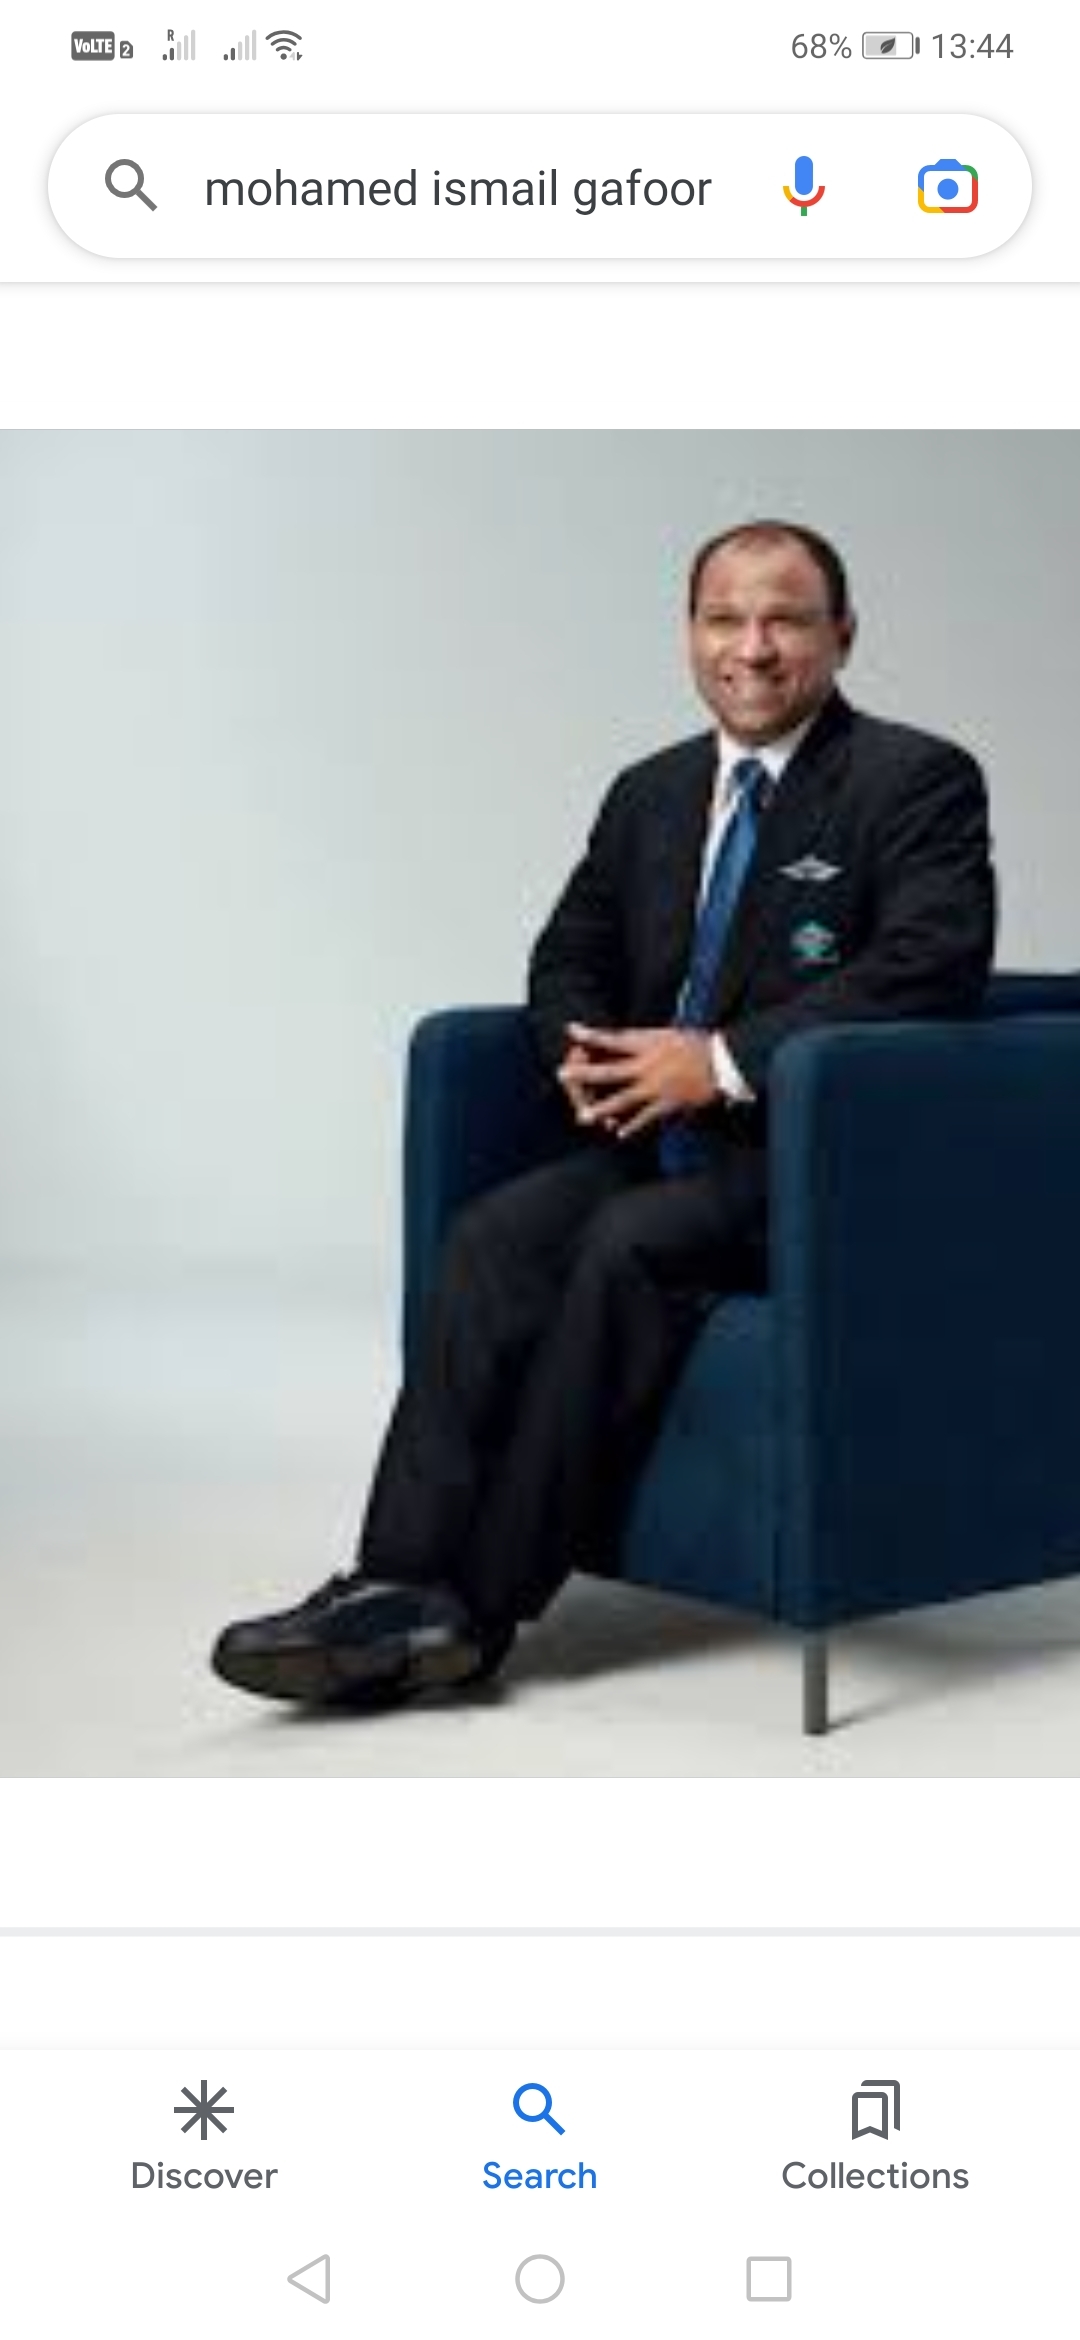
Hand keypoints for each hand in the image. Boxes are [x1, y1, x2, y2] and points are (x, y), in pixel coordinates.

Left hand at [563, 1022, 718, 1138]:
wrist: (724, 1063)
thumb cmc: (699, 1044)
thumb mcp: (669, 1034)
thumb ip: (645, 1040)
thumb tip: (625, 1040)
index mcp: (650, 1044)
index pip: (613, 1038)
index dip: (591, 1034)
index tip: (570, 1029)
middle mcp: (648, 1066)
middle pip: (609, 1071)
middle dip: (584, 1073)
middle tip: (561, 1074)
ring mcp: (656, 1087)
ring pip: (622, 1100)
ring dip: (600, 1108)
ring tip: (581, 1116)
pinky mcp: (667, 1104)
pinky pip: (645, 1118)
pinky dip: (631, 1127)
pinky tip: (618, 1134)